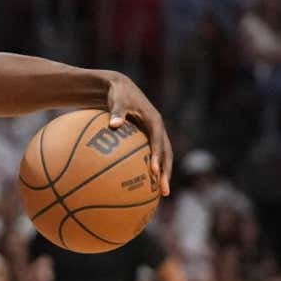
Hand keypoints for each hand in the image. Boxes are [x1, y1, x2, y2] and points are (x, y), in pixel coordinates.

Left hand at [105, 73, 171, 195]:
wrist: (120, 87)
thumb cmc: (117, 93)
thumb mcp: (117, 100)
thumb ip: (116, 112)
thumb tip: (113, 125)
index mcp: (154, 120)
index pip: (158, 141)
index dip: (157, 156)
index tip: (154, 172)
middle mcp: (158, 129)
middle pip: (167, 154)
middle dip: (166, 173)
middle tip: (164, 192)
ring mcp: (155, 134)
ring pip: (162, 157)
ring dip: (163, 174)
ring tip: (160, 194)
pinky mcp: (148, 138)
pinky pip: (151, 156)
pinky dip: (150, 168)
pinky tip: (143, 184)